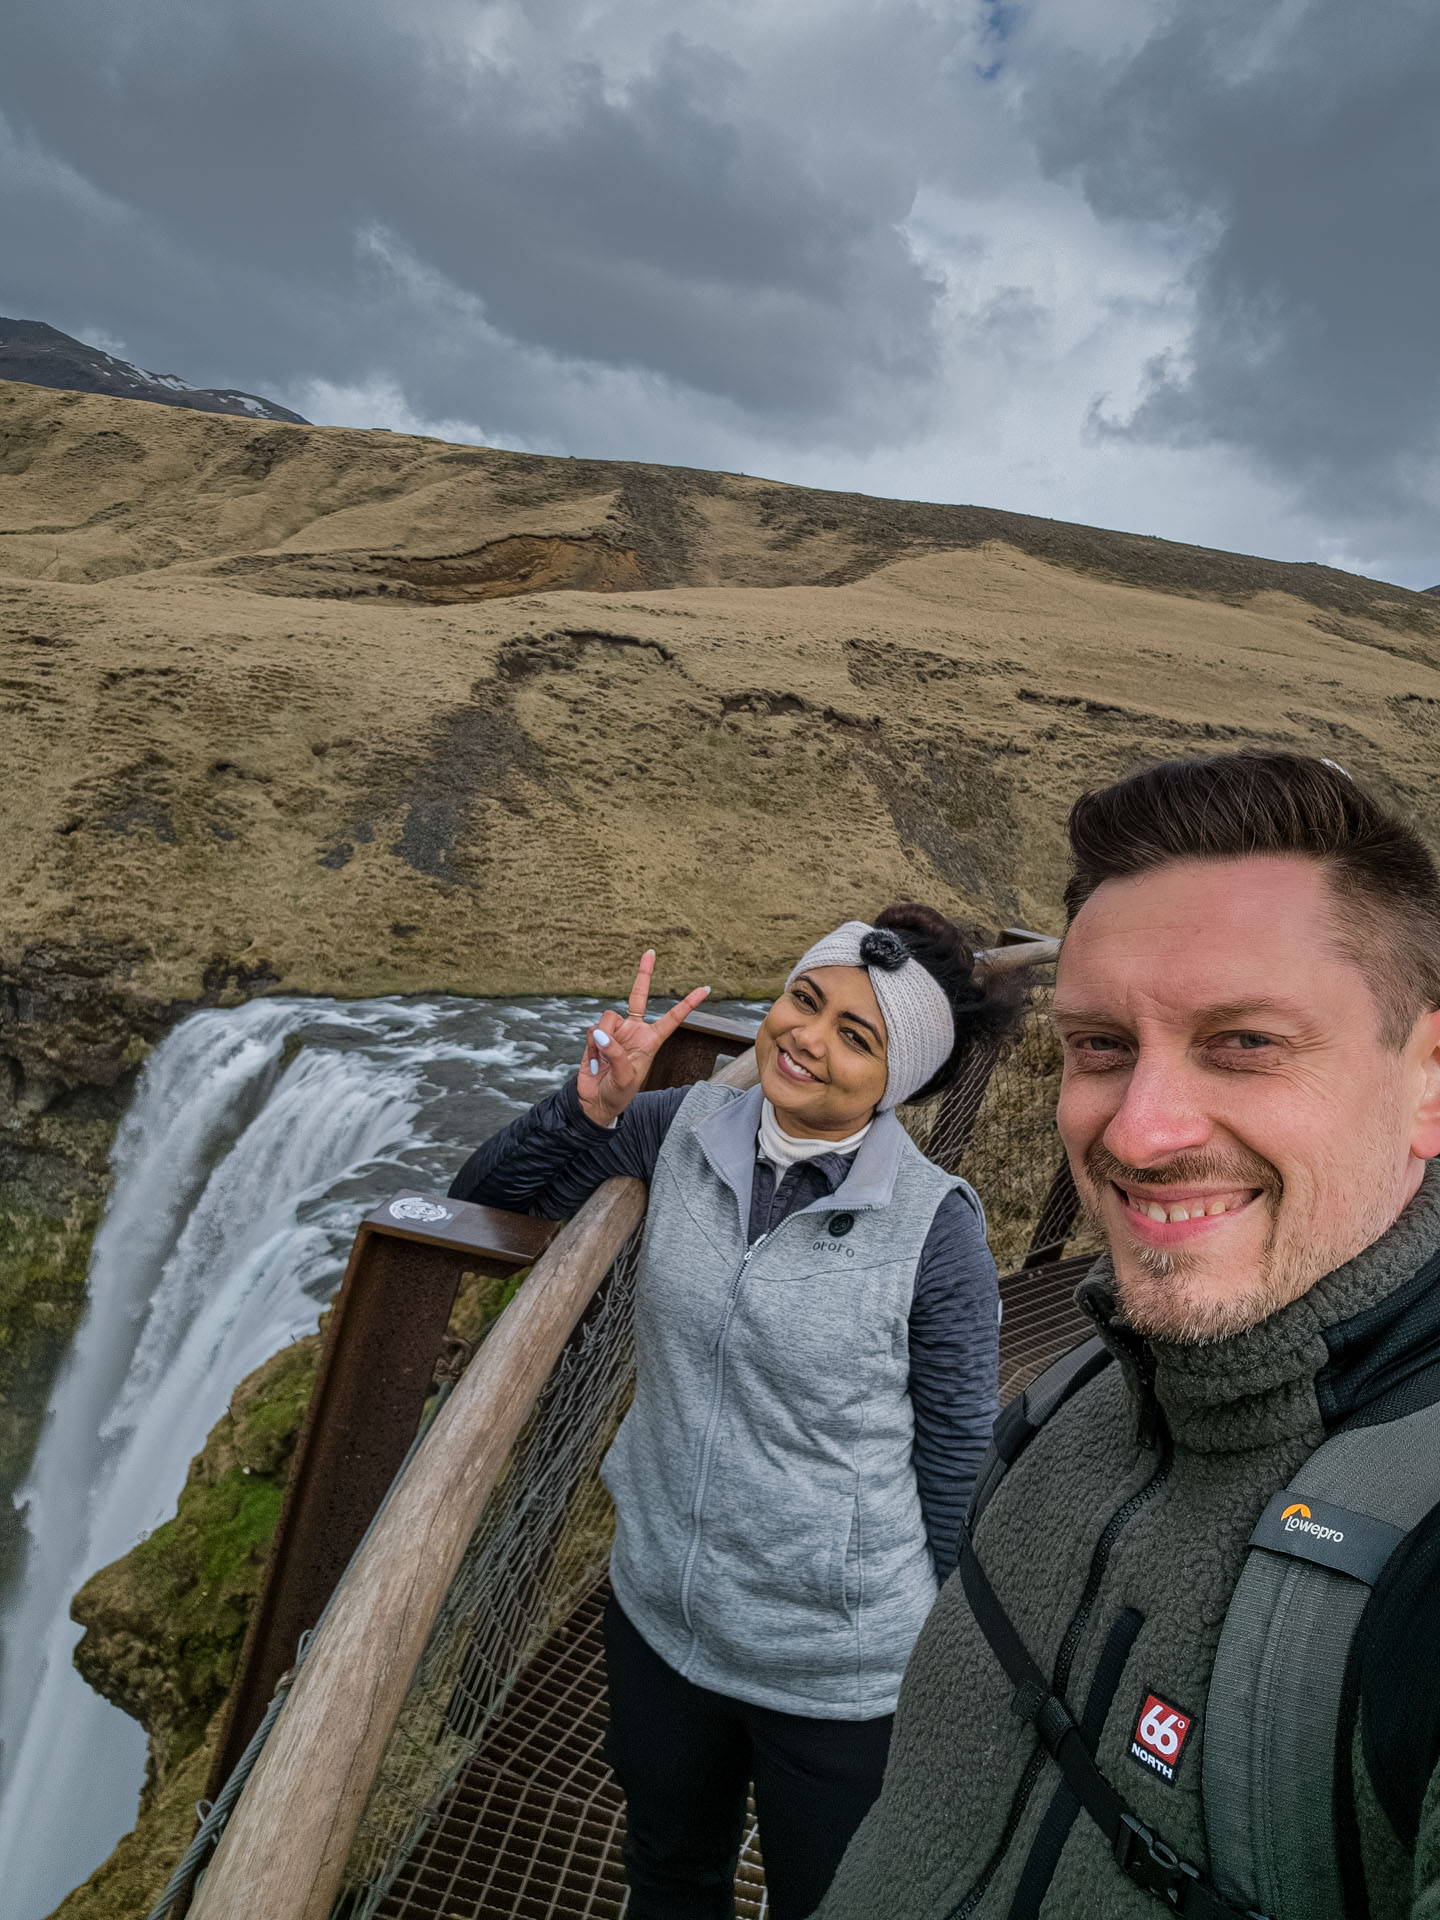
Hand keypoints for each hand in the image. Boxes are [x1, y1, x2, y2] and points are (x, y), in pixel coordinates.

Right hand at [577, 951, 710, 1124]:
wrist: (596, 1101)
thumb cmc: (617, 1093)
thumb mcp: (624, 1077)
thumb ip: (615, 1053)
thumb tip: (601, 1032)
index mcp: (650, 1041)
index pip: (672, 1018)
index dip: (688, 1004)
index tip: (706, 989)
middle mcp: (634, 1031)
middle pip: (638, 996)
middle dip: (643, 974)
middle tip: (651, 952)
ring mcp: (615, 1032)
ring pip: (607, 1018)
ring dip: (603, 1038)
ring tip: (603, 1061)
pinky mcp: (597, 1036)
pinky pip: (593, 1031)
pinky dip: (592, 1046)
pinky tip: (595, 1063)